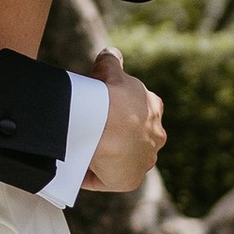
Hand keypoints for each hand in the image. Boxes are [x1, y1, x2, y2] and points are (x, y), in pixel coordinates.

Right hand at [80, 48, 165, 194]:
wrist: (111, 124)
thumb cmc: (113, 97)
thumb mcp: (111, 71)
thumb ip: (111, 61)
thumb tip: (110, 53)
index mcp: (153, 109)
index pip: (137, 112)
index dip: (118, 111)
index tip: (99, 112)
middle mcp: (156, 136)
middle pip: (132, 138)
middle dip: (114, 136)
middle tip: (89, 132)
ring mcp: (145, 160)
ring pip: (122, 159)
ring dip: (106, 157)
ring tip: (81, 151)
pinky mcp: (130, 181)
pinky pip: (107, 179)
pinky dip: (93, 175)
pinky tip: (77, 167)